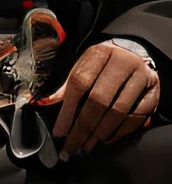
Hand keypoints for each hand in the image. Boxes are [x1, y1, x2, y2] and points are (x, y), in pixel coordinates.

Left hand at [50, 42, 159, 160]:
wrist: (135, 55)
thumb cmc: (104, 64)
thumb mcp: (85, 66)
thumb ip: (68, 85)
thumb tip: (46, 102)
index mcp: (100, 52)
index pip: (80, 83)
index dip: (68, 111)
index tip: (59, 132)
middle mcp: (122, 62)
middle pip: (99, 100)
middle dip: (82, 128)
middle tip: (72, 147)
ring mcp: (140, 77)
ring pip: (118, 111)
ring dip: (100, 133)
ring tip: (87, 146)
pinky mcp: (153, 92)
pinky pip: (136, 118)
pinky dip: (119, 133)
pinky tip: (106, 139)